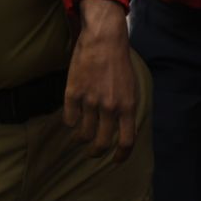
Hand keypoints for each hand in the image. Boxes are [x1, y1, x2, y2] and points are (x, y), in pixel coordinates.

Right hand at [63, 0, 138, 161]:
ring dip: (80, 140)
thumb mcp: (131, 87)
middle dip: (96, 153)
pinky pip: (69, 119)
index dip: (121, 155)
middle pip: (101, 143)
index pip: (127, 140)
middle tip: (92, 153)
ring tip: (80, 137)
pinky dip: (70, 122)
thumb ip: (127, 108)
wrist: (104, 39)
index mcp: (128, 105)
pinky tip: (72, 117)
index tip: (115, 161)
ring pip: (82, 134)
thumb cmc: (119, 62)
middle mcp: (110, 107)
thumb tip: (122, 129)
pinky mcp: (73, 94)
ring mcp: (90, 101)